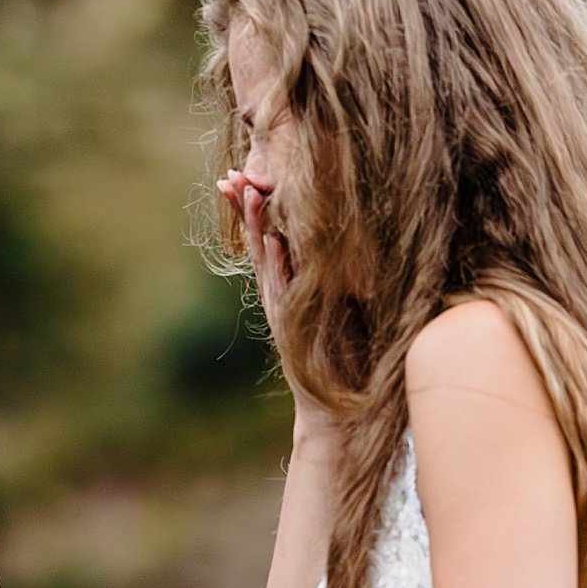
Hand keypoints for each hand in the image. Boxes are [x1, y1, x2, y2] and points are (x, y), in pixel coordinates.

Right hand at [216, 169, 334, 445]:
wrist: (338, 412)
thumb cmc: (348, 360)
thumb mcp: (341, 309)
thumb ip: (337, 279)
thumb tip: (354, 245)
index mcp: (293, 283)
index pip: (271, 235)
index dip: (257, 206)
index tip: (244, 174)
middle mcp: (283, 292)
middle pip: (260, 240)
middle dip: (247, 207)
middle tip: (232, 175)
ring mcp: (286, 310)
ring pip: (267, 260)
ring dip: (258, 227)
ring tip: (250, 194)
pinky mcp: (294, 329)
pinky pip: (285, 292)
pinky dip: (280, 268)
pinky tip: (276, 245)